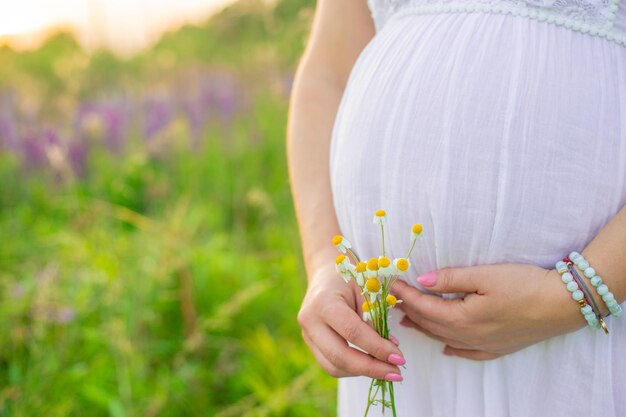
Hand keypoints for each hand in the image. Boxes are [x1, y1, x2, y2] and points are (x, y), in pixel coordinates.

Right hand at [297, 264, 405, 379]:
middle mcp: (310, 321)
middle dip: (371, 368)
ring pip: (333, 366)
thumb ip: (375, 319)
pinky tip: (370, 364)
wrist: (325, 273)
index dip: (377, 348)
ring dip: (362, 372)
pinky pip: (330, 364)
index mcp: (324, 302)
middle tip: (396, 372)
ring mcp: (307, 334)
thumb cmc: (350, 277)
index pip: (353, 332)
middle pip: (339, 356)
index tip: (399, 357)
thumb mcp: (367, 290)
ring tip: (386, 370)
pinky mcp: (310, 343)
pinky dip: (352, 369)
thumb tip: (390, 351)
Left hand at [392, 263, 587, 360]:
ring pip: (445, 338)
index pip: (424, 306)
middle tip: (395, 302)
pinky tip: (447, 347)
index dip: (406, 294)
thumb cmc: (524, 284)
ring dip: (425, 328)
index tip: (392, 284)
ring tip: (410, 321)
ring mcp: (484, 345)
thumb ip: (450, 278)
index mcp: (462, 317)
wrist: (563, 304)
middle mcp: (469, 336)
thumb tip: (422, 280)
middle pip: (431, 324)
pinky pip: (468, 353)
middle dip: (411, 312)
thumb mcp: (484, 275)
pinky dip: (453, 348)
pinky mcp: (499, 348)